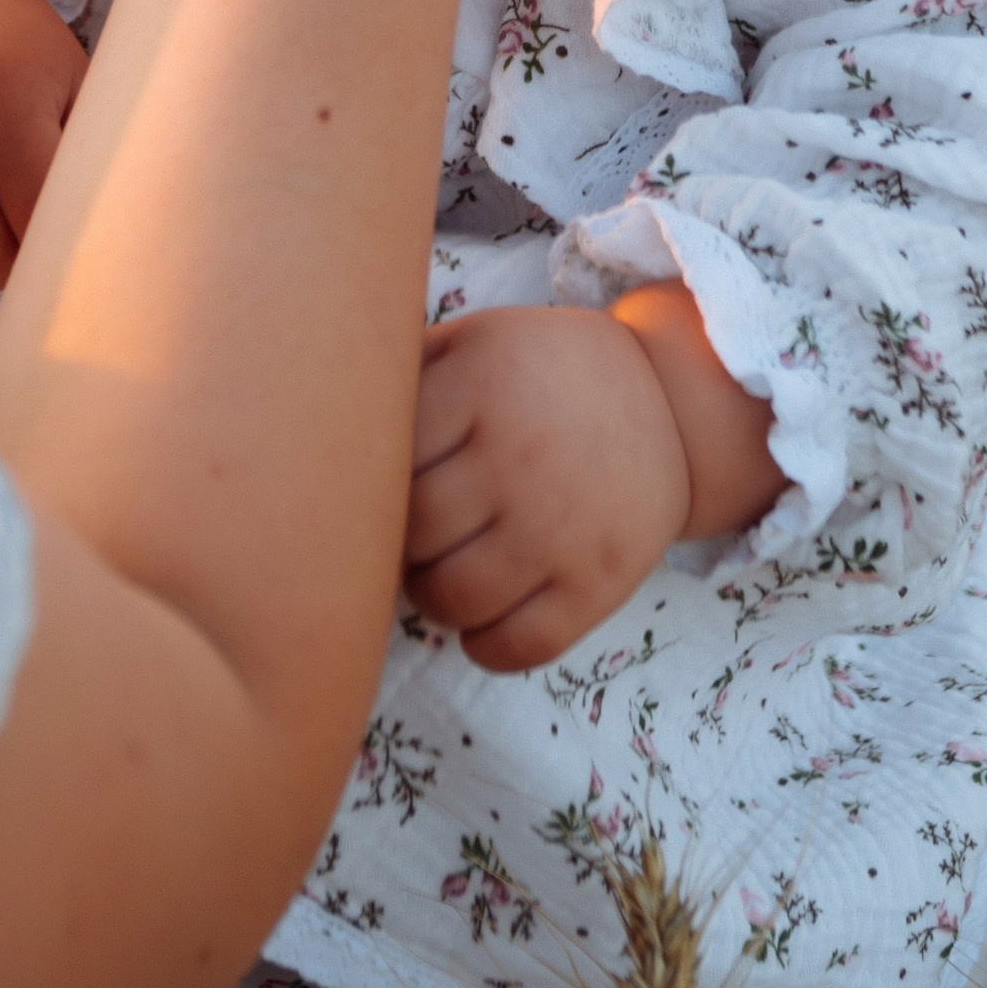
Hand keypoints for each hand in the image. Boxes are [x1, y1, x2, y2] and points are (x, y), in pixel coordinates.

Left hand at [403, 306, 695, 670]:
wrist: (669, 404)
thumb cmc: (542, 375)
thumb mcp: (477, 340)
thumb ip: (403, 370)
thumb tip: (316, 420)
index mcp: (483, 382)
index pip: (385, 460)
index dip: (371, 485)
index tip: (381, 488)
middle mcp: (521, 454)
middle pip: (412, 534)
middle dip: (399, 546)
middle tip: (410, 539)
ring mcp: (562, 525)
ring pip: (452, 599)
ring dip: (433, 600)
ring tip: (441, 578)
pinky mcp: (599, 582)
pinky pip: (516, 647)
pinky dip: (485, 647)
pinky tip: (483, 620)